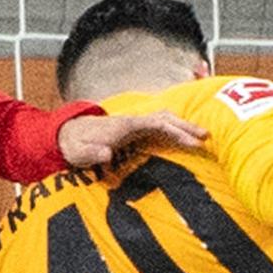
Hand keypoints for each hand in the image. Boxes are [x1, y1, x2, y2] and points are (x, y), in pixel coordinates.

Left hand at [58, 110, 206, 168]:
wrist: (66, 134)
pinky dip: (173, 129)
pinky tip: (183, 137)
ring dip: (182, 126)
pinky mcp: (133, 129)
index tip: (190, 142)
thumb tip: (108, 153)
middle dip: (186, 127)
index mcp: (123, 126)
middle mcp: (131, 121)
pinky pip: (158, 126)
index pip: (154, 123)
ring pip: (163, 119)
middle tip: (206, 137)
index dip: (173, 131)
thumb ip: (92, 153)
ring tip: (202, 136)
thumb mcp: (79, 153)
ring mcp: (133, 124)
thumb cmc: (73, 146)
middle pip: (164, 118)